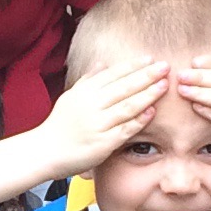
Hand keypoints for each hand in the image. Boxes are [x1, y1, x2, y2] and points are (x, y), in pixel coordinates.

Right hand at [0, 57, 164, 206]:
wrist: (45, 151)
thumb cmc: (60, 125)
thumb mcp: (70, 97)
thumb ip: (88, 80)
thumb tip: (102, 63)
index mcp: (84, 92)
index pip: (113, 74)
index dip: (133, 66)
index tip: (149, 58)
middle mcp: (91, 105)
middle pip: (124, 87)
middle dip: (146, 75)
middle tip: (165, 66)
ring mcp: (98, 124)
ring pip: (127, 106)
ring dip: (147, 94)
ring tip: (164, 85)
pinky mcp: (103, 143)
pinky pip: (125, 129)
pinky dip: (139, 120)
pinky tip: (152, 112)